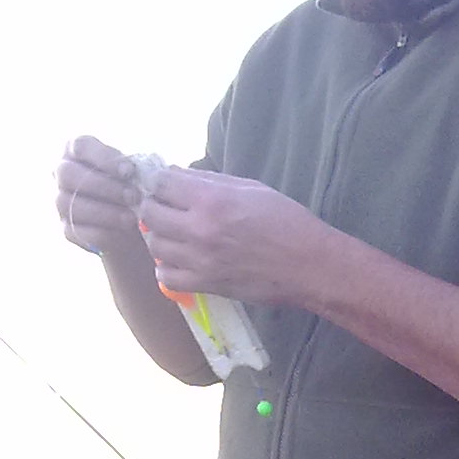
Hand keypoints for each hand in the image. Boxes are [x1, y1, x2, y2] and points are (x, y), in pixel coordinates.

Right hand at [56, 135, 142, 254]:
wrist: (135, 223)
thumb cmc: (133, 187)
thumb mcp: (136, 174)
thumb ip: (132, 168)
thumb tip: (137, 172)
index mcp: (77, 151)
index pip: (81, 145)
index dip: (104, 157)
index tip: (129, 170)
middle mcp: (62, 174)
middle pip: (70, 174)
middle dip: (105, 186)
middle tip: (133, 196)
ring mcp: (61, 202)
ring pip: (73, 205)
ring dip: (106, 212)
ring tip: (132, 217)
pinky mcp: (68, 230)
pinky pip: (79, 231)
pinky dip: (103, 231)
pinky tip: (123, 231)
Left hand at [137, 166, 338, 307]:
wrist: (308, 265)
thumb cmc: (286, 221)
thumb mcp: (251, 189)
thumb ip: (211, 181)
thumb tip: (178, 174)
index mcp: (212, 199)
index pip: (161, 183)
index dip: (161, 182)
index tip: (167, 187)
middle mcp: (200, 228)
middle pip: (150, 213)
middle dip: (155, 206)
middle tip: (166, 209)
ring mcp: (200, 259)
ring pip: (154, 245)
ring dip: (159, 237)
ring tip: (174, 236)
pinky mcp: (206, 284)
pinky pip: (166, 277)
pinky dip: (166, 268)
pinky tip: (179, 261)